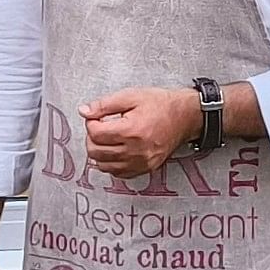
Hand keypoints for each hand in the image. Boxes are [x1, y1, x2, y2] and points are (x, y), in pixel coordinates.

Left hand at [78, 85, 200, 179]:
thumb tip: (84, 111)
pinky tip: (116, 150)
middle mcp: (135, 150)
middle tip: (99, 127)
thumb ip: (104, 104)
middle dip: (92, 138)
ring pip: (104, 166)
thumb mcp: (131, 96)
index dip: (91, 122)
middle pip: (96, 152)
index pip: (95, 134)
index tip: (96, 117)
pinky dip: (112, 163)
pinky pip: (119, 173)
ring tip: (107, 138)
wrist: (185, 117)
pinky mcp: (146, 169)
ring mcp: (141, 162)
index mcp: (131, 130)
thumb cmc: (161, 105)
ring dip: (100, 152)